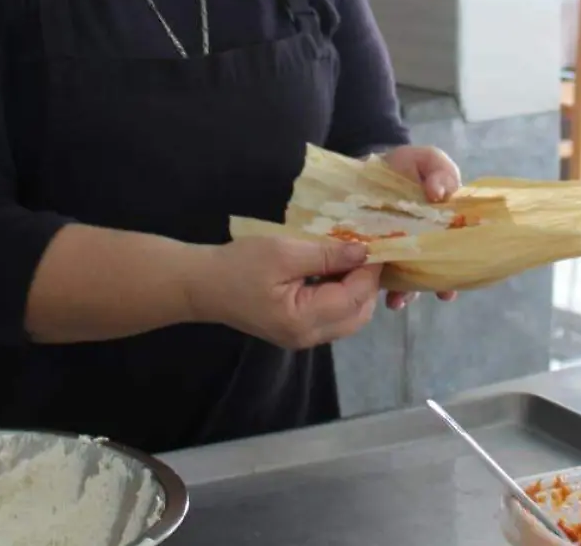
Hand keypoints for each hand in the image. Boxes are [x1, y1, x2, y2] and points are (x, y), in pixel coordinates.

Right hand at [190, 237, 381, 349]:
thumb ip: (326, 255)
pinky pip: (334, 318)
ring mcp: (303, 338)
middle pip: (359, 314)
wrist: (201, 286)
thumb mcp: (284, 252)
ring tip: (353, 259)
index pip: (354, 298)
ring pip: (350, 319)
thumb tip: (364, 251)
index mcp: (303, 320)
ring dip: (357, 290)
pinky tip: (337, 272)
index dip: (371, 271)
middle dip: (369, 283)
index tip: (378, 243)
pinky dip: (343, 296)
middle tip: (368, 251)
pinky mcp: (297, 332)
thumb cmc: (239, 265)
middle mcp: (308, 337)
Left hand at [378, 145, 461, 309]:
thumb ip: (439, 171)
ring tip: (399, 300)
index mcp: (441, 224)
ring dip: (408, 293)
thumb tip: (440, 194)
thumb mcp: (425, 160)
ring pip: (408, 278)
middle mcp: (424, 243)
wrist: (363, 170)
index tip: (457, 279)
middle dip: (438, 285)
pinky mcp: (375, 255)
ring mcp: (400, 251)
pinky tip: (381, 294)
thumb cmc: (402, 166)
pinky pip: (379, 276)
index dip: (460, 265)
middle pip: (435, 269)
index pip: (457, 248)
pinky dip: (381, 287)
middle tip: (439, 294)